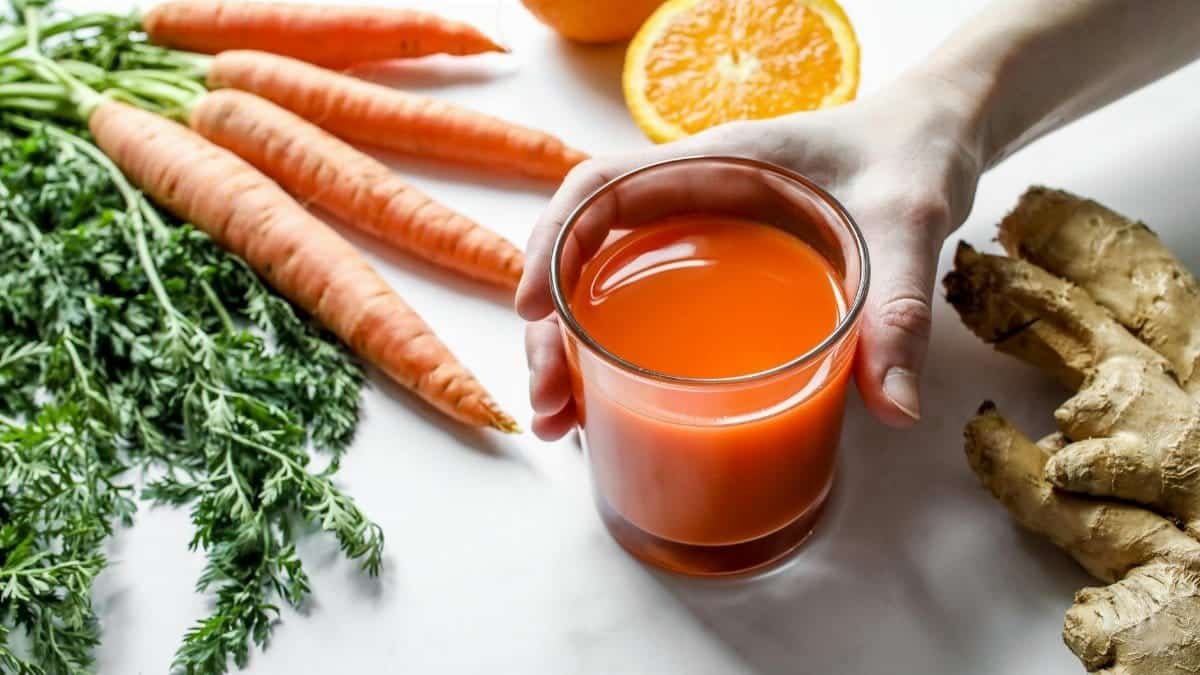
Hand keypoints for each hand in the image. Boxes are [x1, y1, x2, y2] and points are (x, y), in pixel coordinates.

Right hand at [517, 74, 983, 438]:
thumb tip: (896, 411)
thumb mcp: (910, 224)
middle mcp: (693, 196)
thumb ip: (900, 310)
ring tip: (565, 421)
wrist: (938, 137)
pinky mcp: (720, 265)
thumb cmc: (913, 156)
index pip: (602, 185)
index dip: (553, 241)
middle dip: (551, 326)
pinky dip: (615, 349)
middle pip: (587, 250)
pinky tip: (613, 402)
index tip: (533, 309)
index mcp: (717, 163)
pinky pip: (646, 300)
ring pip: (607, 282)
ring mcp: (702, 231)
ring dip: (571, 347)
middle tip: (551, 403)